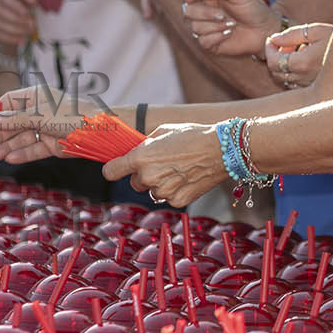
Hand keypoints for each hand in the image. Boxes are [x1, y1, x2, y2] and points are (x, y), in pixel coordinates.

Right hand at [0, 89, 97, 163]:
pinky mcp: (54, 144)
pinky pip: (34, 149)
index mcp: (36, 96)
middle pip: (14, 122)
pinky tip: (9, 159)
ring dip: (7, 146)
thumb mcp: (38, 116)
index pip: (10, 101)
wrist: (99, 130)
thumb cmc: (70, 115)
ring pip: (22, 138)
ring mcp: (47, 128)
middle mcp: (40, 111)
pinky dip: (22, 154)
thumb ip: (14, 119)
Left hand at [102, 123, 227, 205]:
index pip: (111, 171)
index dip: (114, 169)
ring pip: (152, 191)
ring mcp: (163, 191)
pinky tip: (187, 178)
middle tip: (163, 164)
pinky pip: (168, 198)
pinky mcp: (177, 201)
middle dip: (144, 175)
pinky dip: (175, 191)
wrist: (221, 149)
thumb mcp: (163, 131)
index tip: (117, 169)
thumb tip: (134, 151)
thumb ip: (144, 144)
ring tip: (179, 169)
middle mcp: (148, 176)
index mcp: (140, 157)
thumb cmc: (192, 136)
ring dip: (160, 183)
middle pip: (134, 183)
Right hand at [182, 0, 278, 56]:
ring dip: (215, 26)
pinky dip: (217, 37)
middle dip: (205, 13)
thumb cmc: (253, 9)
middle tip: (223, 15)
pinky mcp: (210, 43)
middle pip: (188, 11)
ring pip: (195, 27)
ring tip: (232, 24)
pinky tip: (229, 34)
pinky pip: (203, 41)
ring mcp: (206, 27)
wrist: (265, 29)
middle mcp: (204, 11)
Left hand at [266, 22, 331, 88]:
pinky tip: (305, 62)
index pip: (273, 62)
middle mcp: (305, 78)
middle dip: (275, 57)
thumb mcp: (317, 30)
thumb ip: (292, 34)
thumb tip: (274, 39)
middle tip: (286, 43)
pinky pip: (297, 84)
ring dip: (285, 66)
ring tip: (298, 51)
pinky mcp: (317, 89)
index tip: (271, 40)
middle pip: (277, 72)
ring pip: (286, 79)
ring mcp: (311, 85)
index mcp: (303, 63)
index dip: (268, 50)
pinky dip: (294, 74)